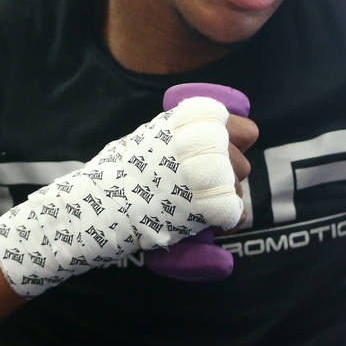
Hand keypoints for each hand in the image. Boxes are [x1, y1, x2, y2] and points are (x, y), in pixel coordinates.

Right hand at [0, 97, 254, 296]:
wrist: (100, 204)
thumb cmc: (116, 173)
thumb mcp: (147, 138)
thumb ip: (176, 136)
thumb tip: (196, 139)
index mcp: (193, 122)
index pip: (245, 129)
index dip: (237, 144)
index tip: (221, 154)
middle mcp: (208, 143)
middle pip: (243, 161)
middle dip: (230, 175)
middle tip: (204, 188)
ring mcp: (211, 175)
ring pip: (241, 188)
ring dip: (228, 198)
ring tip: (201, 206)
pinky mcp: (210, 206)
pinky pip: (236, 214)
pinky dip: (227, 221)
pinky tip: (210, 223)